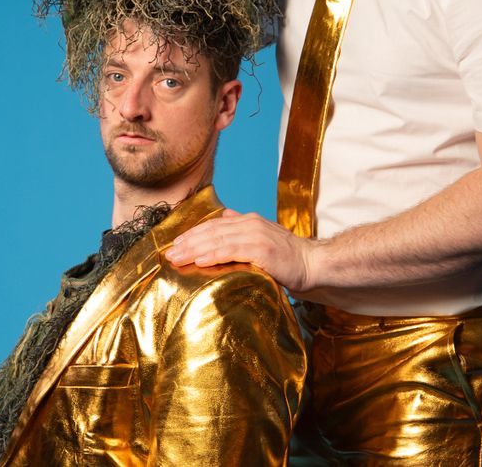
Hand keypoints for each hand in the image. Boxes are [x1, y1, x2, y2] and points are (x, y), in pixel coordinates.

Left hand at [165, 210, 320, 292]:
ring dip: (194, 250)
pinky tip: (199, 261)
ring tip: (177, 258)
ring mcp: (256, 235)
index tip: (175, 244)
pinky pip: (231, 251)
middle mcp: (250, 223)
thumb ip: (243, 228)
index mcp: (248, 220)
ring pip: (217, 240)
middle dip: (187, 242)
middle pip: (211, 231)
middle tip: (169, 254)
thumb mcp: (263, 238)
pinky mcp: (261, 249)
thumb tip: (224, 217)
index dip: (192, 234)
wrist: (313, 263)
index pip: (213, 226)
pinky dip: (213, 255)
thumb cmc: (287, 257)